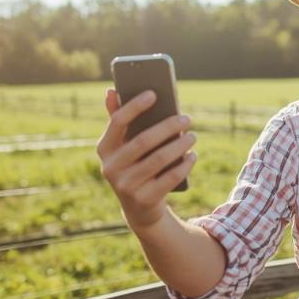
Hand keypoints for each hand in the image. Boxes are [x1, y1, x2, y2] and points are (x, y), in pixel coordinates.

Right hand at [96, 87, 197, 228]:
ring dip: (180, 145)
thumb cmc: (134, 166)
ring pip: (159, 159)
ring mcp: (126, 186)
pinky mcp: (144, 200)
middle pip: (143, 141)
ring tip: (192, 136)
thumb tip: (111, 90)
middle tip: (186, 118)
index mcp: (105, 149)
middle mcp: (111, 168)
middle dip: (168, 127)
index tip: (154, 93)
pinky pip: (170, 178)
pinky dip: (184, 164)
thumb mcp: (124, 147)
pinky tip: (193, 155)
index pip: (117, 122)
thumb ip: (119, 120)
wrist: (139, 208)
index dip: (135, 106)